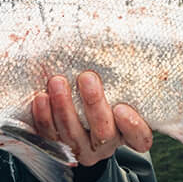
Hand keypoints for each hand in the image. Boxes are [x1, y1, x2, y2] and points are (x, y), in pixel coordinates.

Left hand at [31, 71, 153, 167]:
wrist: (76, 114)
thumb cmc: (103, 93)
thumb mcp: (117, 87)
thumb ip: (121, 73)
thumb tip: (120, 33)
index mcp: (127, 132)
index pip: (140, 138)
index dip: (133, 127)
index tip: (122, 108)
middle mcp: (106, 144)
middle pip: (103, 133)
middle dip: (93, 104)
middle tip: (86, 77)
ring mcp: (80, 148)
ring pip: (72, 135)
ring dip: (63, 108)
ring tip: (58, 82)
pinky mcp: (56, 146)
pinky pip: (48, 135)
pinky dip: (44, 116)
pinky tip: (41, 97)